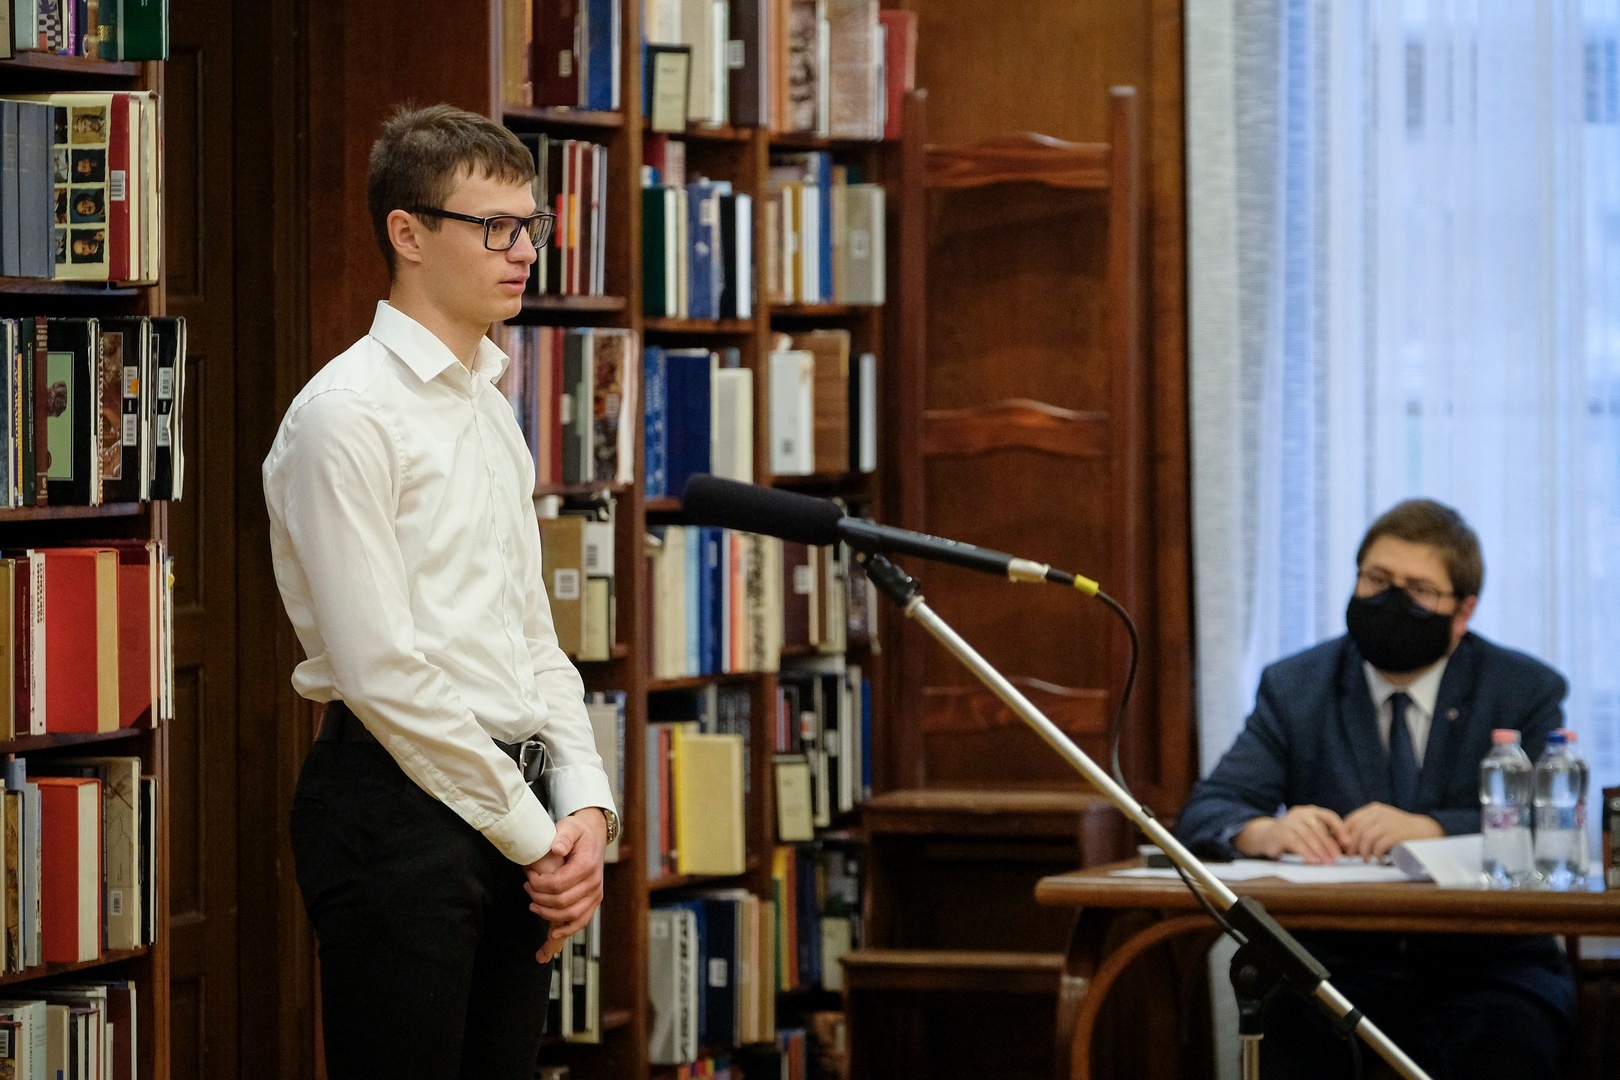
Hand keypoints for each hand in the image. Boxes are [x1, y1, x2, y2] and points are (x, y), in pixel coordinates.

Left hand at [526, 808, 607, 963]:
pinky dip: (568, 929)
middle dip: (539, 898)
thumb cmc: (579, 832)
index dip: (539, 884)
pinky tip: (553, 934)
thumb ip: (562, 836)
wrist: (595, 835)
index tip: (528, 876)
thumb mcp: (570, 826)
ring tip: (533, 905)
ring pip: (571, 915)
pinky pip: (582, 920)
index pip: (558, 884)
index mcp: (587, 866)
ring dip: (548, 914)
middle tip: (527, 888)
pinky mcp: (594, 900)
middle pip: (562, 901)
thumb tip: (556, 848)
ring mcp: (595, 894)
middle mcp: (594, 883)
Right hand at [1234, 805, 1347, 863]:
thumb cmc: (1294, 836)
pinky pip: (1295, 842)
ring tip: (1326, 861)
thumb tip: (1345, 848)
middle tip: (1336, 857)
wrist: (1267, 836)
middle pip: (1318, 828)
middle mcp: (1300, 813)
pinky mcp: (1280, 832)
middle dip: (1329, 844)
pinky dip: (1305, 852)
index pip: (1329, 816)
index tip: (1347, 842)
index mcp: (1311, 811)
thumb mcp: (1310, 833)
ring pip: (1308, 835)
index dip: (1340, 828)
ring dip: (1319, 850)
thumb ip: (1325, 836)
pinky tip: (1312, 861)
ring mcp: (1289, 821)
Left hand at [1339, 802, 1442, 859]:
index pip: (1351, 820)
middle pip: (1356, 830)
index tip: (1342, 847)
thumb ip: (1366, 828)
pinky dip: (1376, 854)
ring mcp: (1388, 823)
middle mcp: (1379, 814)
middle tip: (1351, 857)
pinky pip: (1379, 845)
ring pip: (1366, 838)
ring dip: (1363, 852)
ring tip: (1366, 859)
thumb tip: (1346, 843)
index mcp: (1373, 809)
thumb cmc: (1400, 830)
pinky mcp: (1397, 834)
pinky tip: (1379, 859)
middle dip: (1351, 846)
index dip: (1343, 835)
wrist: (1426, 830)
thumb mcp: (1381, 823)